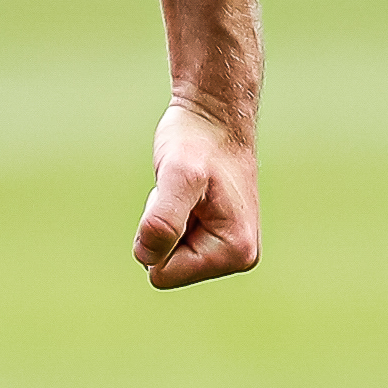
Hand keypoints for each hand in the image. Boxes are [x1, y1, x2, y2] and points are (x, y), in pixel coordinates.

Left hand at [130, 96, 260, 289]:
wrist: (215, 113)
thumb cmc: (197, 140)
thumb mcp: (178, 176)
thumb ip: (163, 220)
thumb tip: (147, 257)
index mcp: (236, 252)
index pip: (164, 274)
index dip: (156, 236)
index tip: (179, 199)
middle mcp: (240, 256)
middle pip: (167, 269)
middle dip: (163, 230)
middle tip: (182, 193)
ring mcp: (231, 248)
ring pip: (168, 256)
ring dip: (167, 221)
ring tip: (188, 191)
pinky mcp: (218, 236)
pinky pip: (174, 244)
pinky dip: (172, 217)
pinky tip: (190, 194)